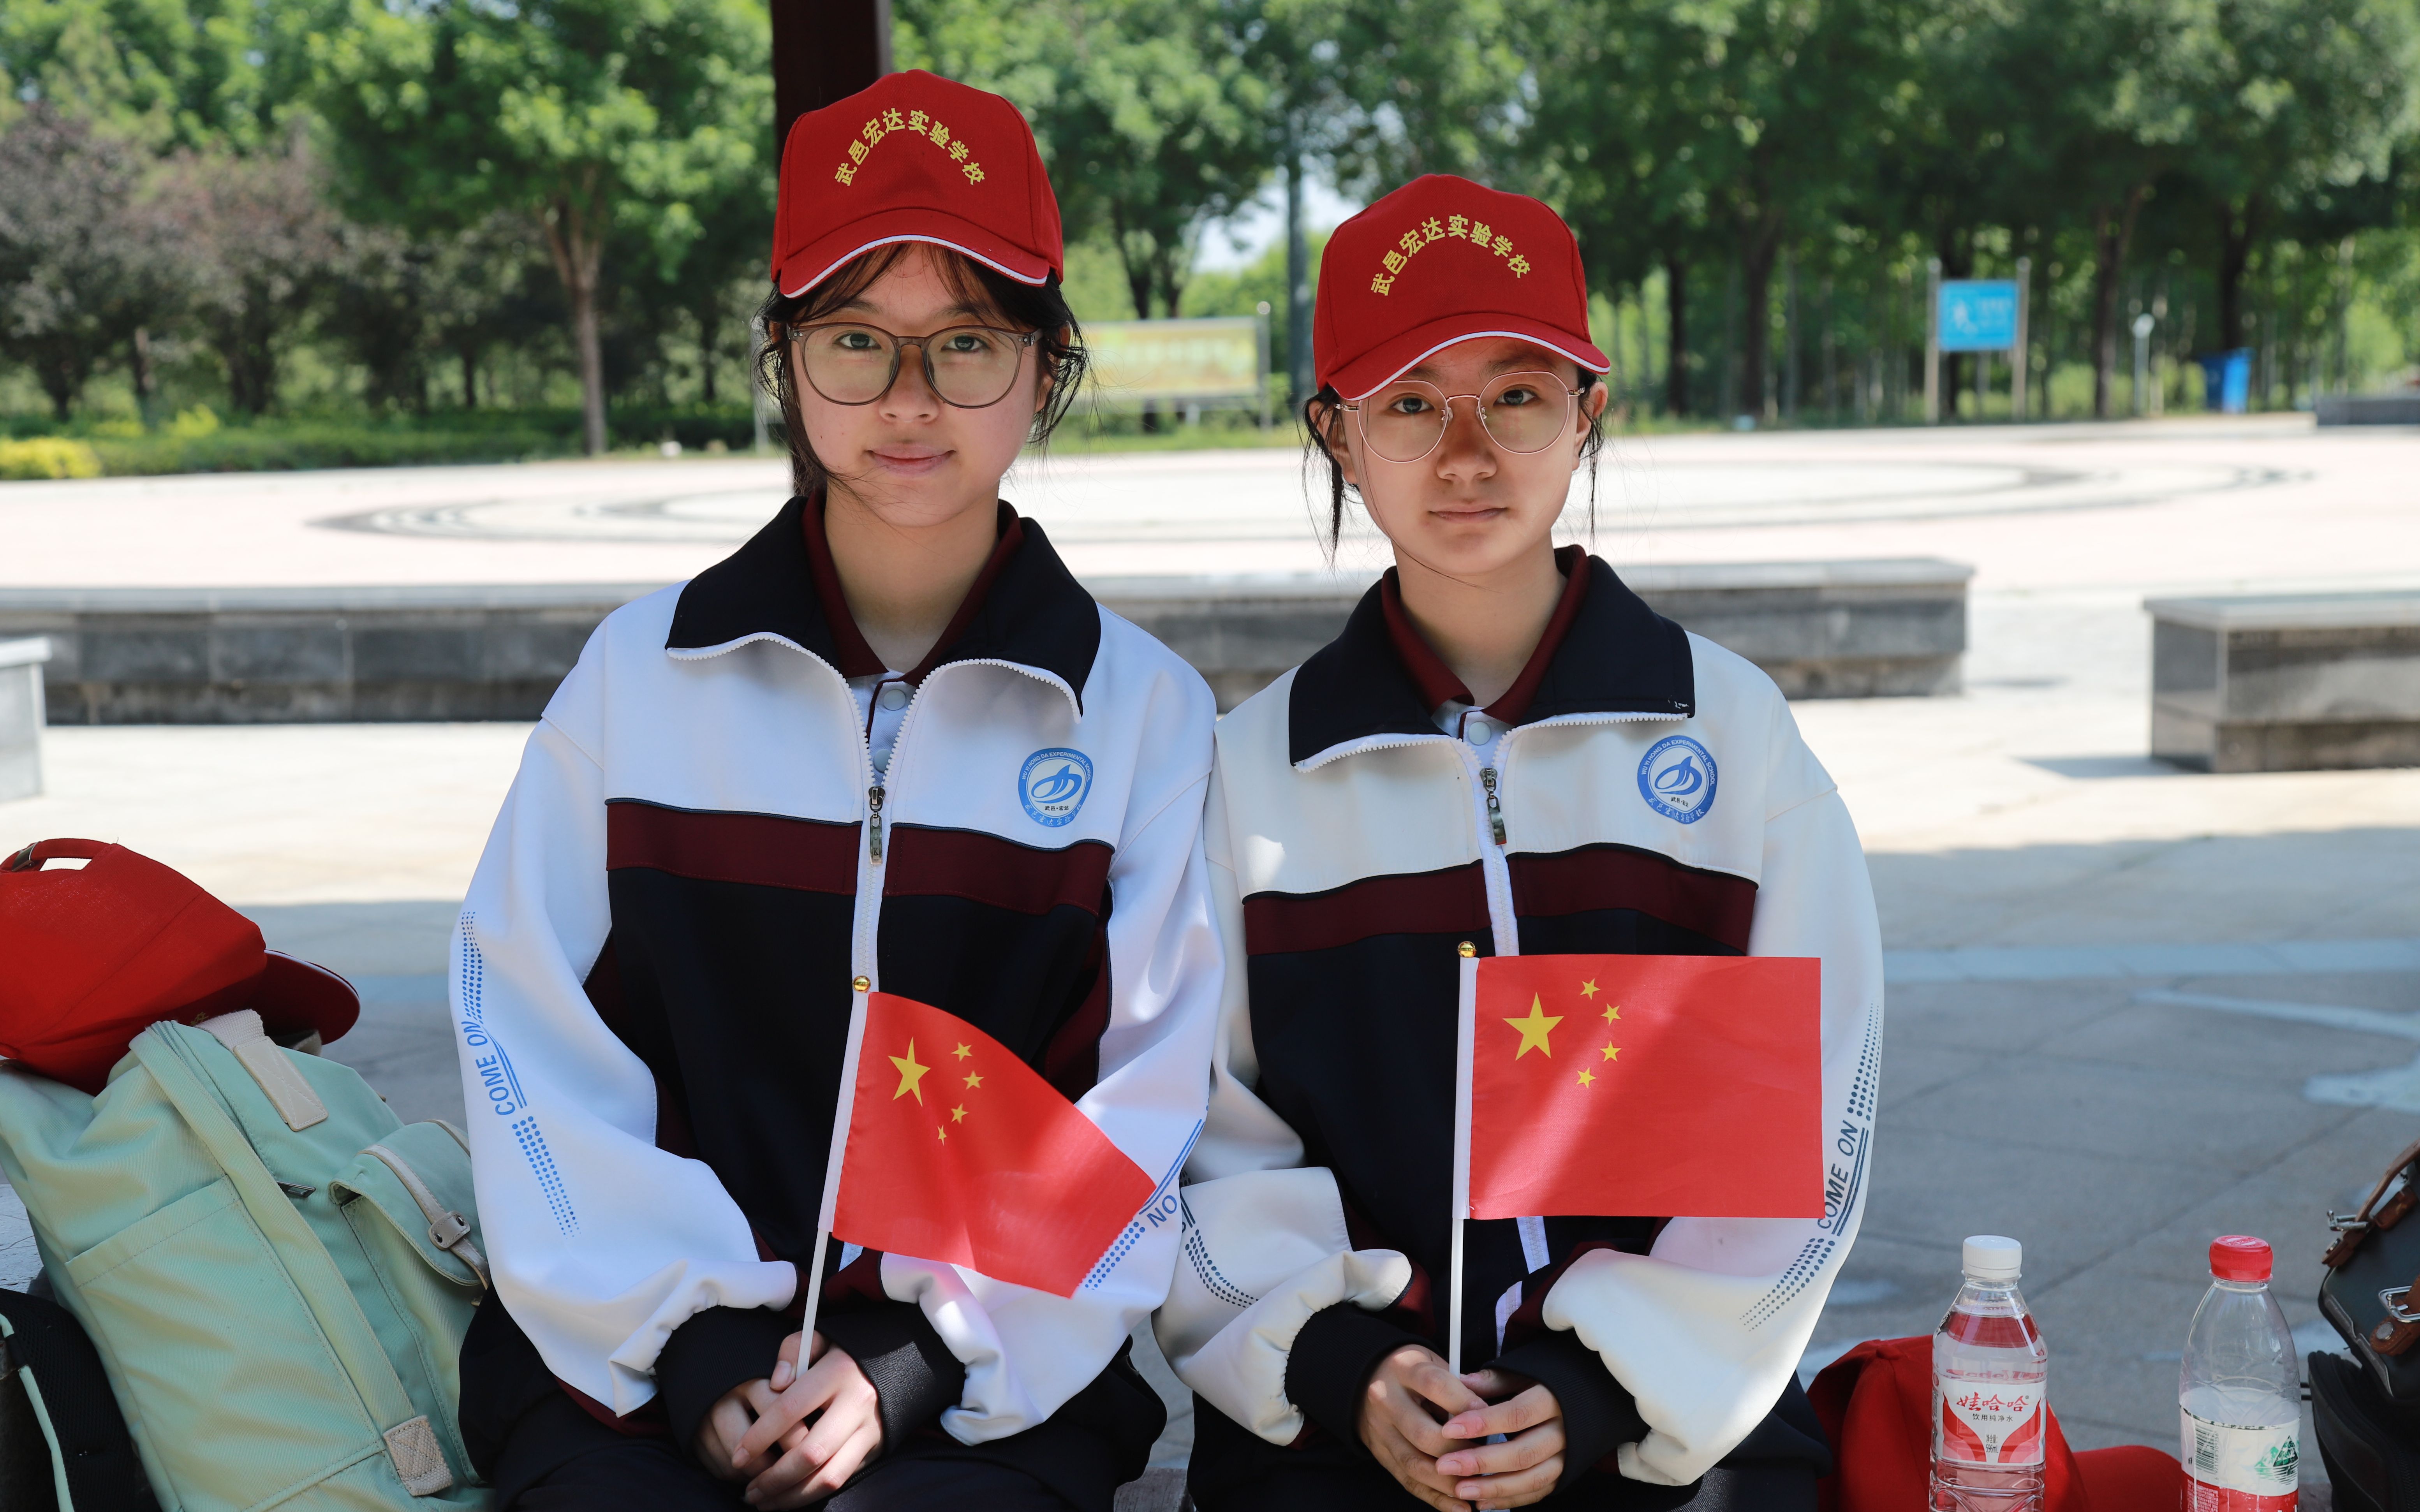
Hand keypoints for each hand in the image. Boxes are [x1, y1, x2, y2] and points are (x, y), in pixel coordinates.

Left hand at [730, 1331, 883, 1507]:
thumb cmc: (841, 1352)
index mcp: (838, 1372)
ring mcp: (869, 1429)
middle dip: (774, 1478)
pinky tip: (786, 1497)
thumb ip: (791, 1351)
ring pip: (829, 1476)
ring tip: (763, 1500)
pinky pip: (841, 1479)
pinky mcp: (873, 1447)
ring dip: (791, 1495)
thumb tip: (775, 1382)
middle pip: (811, 1453)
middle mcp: (857, 1403)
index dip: (759, 1436)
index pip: (790, 1409)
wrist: (894, 1362)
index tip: (738, 1455)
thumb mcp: (818, 1338)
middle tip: (748, 1490)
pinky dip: (811, 1494)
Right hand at [1356, 1344, 1488, 1511]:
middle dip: (1461, 1452)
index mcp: (1404, 1369)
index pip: (1435, 1385)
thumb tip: (1491, 1419)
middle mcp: (1386, 1400)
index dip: (1465, 1403)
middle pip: (1424, 1433)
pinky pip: (1408, 1482)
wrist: (1367, 1380)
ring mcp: (1380, 1431)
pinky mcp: (1381, 1455)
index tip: (1491, 1418)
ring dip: (1450, 1482)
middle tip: (1489, 1459)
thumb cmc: (1414, 1373)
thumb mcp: (1435, 1363)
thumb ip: (1460, 1386)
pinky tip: (1459, 1507)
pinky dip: (1436, 1498)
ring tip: (1478, 1490)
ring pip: (1415, 1464)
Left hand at [1438, 1368, 1565, 1510]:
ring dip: (1493, 1488)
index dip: (1483, 1423)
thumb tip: (1460, 1383)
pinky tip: (1481, 1502)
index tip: (1449, 1428)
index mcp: (1553, 1399)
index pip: (1516, 1414)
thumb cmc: (1551, 1380)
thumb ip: (1494, 1380)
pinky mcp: (1564, 1474)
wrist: (1592, 1396)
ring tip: (1459, 1489)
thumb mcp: (1525, 1371)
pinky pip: (1537, 1492)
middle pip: (1523, 1453)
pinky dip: (1509, 1500)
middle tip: (1445, 1465)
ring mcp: (1566, 1457)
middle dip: (1481, 1462)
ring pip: (1531, 1479)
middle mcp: (1564, 1431)